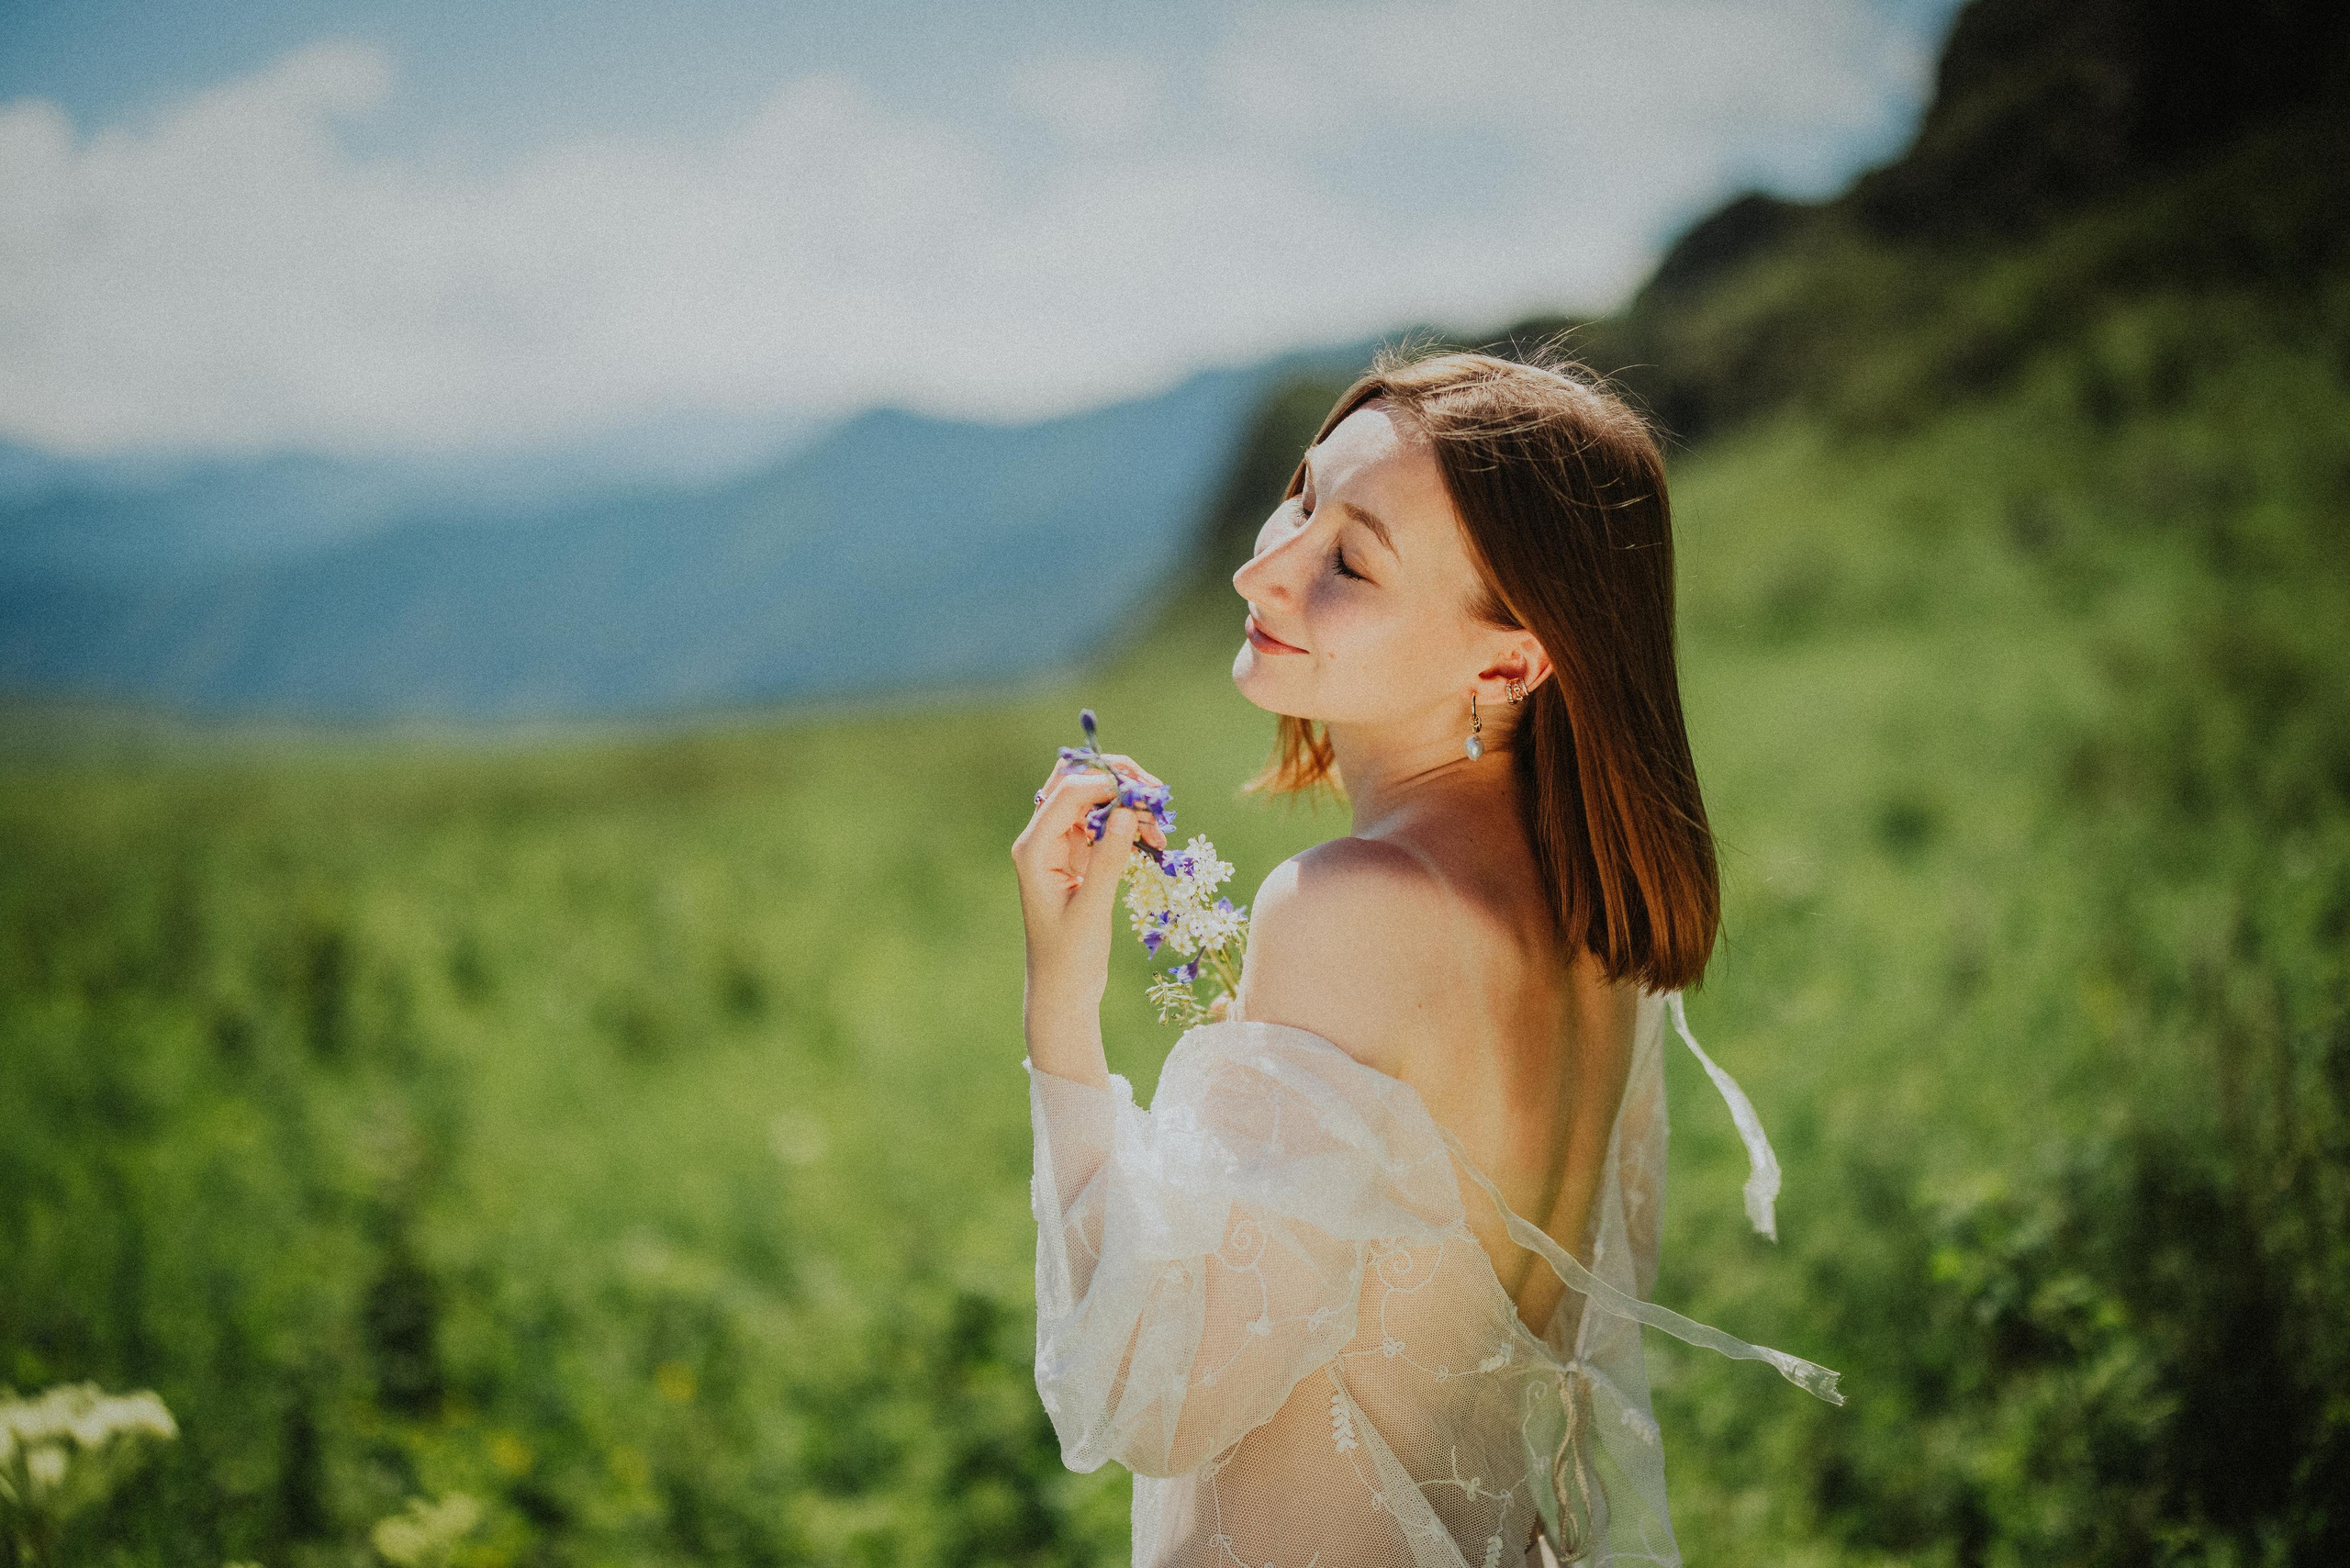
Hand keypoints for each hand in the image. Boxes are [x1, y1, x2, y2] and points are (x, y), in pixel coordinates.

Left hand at [1013, 753, 1168, 1002]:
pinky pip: (1103, 826)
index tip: (1147, 794)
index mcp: (1034, 848)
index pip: (1068, 792)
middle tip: (1156, 794)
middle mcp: (1042, 840)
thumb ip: (1108, 858)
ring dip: (1128, 807)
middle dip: (1117, 781)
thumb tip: (1128, 811)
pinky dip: (1128, 827)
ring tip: (1160, 831)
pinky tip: (1153, 842)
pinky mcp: (1076, 858)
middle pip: (1076, 784)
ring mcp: (1058, 847)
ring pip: (1094, 803)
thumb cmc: (1070, 957)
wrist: (1062, 990)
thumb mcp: (1092, 909)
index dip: (1108, 782)